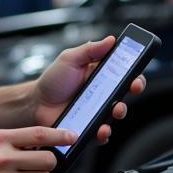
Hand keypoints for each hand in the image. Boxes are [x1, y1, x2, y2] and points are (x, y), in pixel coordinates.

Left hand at [31, 37, 146, 144]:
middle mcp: (103, 92)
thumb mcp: (69, 59)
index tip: (136, 72)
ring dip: (121, 111)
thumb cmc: (52, 81)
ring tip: (116, 109)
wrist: (36, 103)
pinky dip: (104, 133)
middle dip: (135, 88)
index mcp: (101, 74)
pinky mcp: (90, 126)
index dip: (135, 72)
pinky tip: (101, 129)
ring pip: (117, 113)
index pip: (125, 72)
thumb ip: (89, 49)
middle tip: (133, 87)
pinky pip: (102, 132)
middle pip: (127, 91)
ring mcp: (97, 110)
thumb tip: (111, 40)